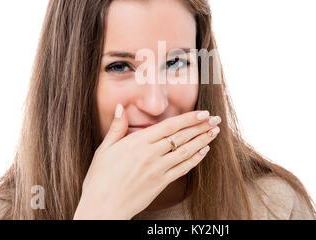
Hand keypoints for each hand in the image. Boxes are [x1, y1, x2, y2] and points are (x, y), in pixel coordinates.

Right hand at [73, 104, 220, 219]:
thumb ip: (116, 128)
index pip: (169, 126)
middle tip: (216, 119)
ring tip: (214, 132)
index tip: (203, 112)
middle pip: (181, 137)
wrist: (103, 208)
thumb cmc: (99, 179)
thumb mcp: (104, 150)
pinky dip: (195, 159)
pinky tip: (204, 151)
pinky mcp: (161, 183)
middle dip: (201, 126)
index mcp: (137, 143)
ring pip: (186, 151)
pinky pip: (182, 169)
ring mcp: (157, 170)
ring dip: (202, 140)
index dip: (189, 118)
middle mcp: (150, 154)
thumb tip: (121, 107)